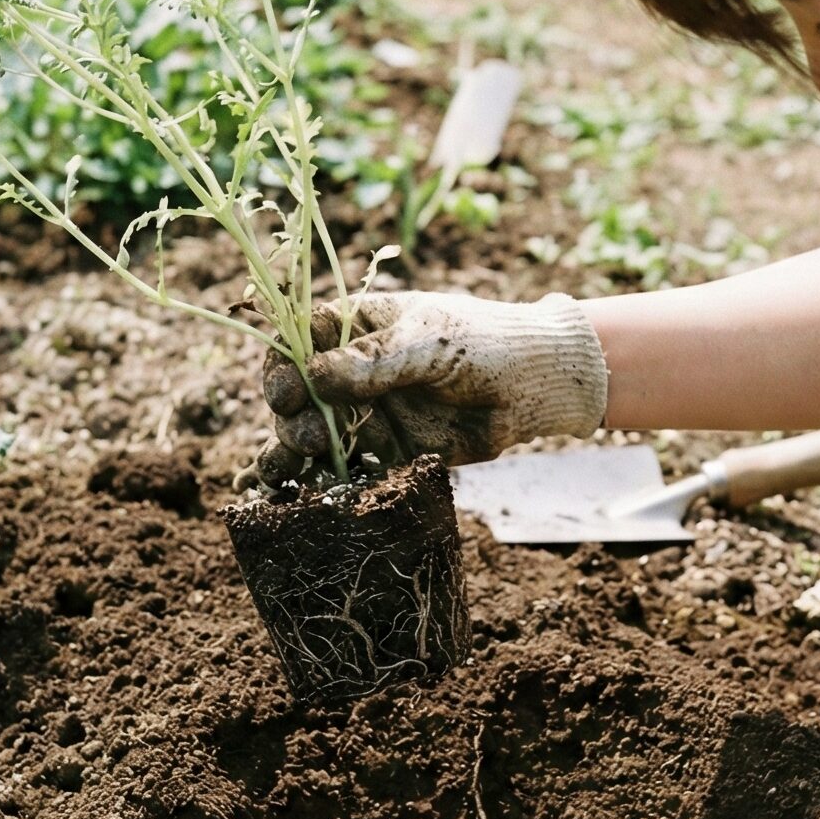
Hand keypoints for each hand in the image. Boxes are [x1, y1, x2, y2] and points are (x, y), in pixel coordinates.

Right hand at [258, 291, 607, 482]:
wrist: (536, 387)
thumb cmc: (486, 344)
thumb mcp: (429, 343)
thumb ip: (374, 362)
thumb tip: (313, 374)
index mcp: (360, 327)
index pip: (302, 342)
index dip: (283, 366)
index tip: (285, 390)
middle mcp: (357, 371)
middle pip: (301, 393)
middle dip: (292, 414)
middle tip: (304, 433)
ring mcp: (372, 411)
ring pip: (315, 432)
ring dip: (295, 449)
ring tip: (296, 463)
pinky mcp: (390, 451)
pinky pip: (349, 465)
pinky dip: (323, 478)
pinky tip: (302, 491)